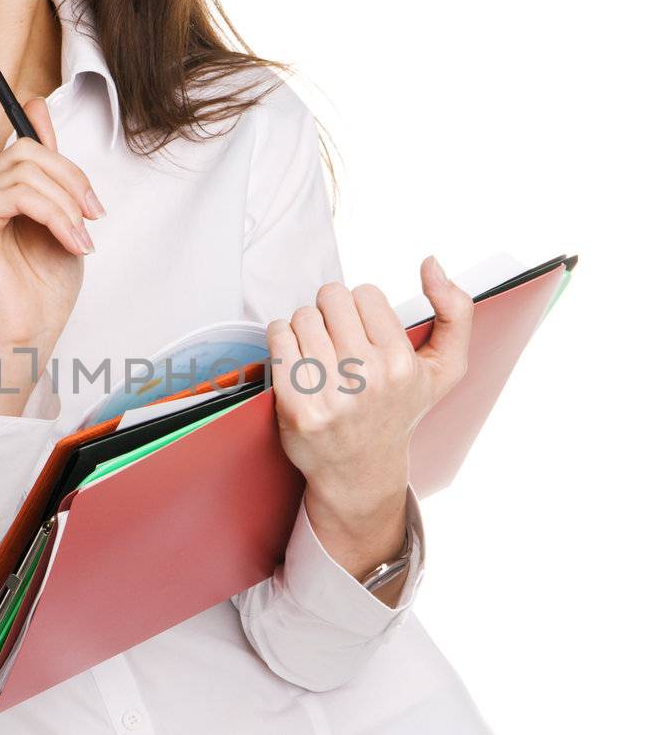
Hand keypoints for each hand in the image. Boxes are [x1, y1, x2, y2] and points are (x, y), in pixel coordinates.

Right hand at [0, 26, 103, 350]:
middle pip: (25, 146)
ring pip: (29, 168)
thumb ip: (48, 162)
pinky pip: (21, 192)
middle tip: (93, 214)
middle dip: (71, 176)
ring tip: (81, 235)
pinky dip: (57, 213)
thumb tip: (34, 104)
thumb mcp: (61, 211)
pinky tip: (70, 240)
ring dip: (68, 201)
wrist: (34, 330)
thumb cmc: (44, 283)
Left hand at [265, 255, 472, 515]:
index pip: (364, 293)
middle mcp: (366, 377)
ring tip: (318, 352)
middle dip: (331, 311)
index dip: (360, 308)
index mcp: (401, 363)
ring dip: (306, 327)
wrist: (361, 471)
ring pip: (302, 316)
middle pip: (330, 298)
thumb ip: (456, 311)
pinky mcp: (295, 406)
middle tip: (336, 337)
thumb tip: (432, 263)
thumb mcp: (445, 369)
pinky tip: (298, 360)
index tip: (361, 330)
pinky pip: (278, 338)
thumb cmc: (398, 412)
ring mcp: (328, 393)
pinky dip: (283, 341)